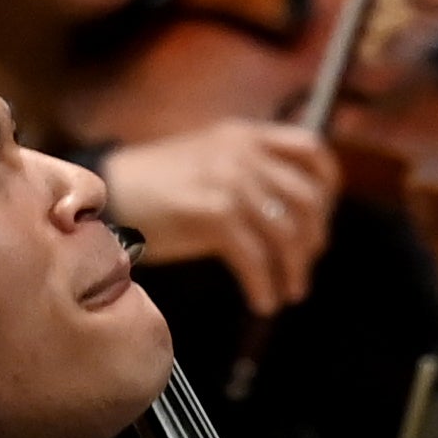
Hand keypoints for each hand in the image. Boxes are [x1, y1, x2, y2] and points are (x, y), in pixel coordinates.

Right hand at [100, 119, 336, 314]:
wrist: (110, 192)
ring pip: (286, 232)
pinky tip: (262, 302)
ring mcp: (230, 182)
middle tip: (306, 264)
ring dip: (294, 269)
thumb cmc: (156, 185)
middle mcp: (244, 154)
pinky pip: (256, 258)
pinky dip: (264, 286)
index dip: (328, 187)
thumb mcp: (209, 161)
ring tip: (289, 292)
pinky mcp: (214, 215)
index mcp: (246, 136)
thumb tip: (285, 211)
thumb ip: (248, 171)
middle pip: (307, 199)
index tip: (323, 216)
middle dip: (314, 239)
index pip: (311, 150)